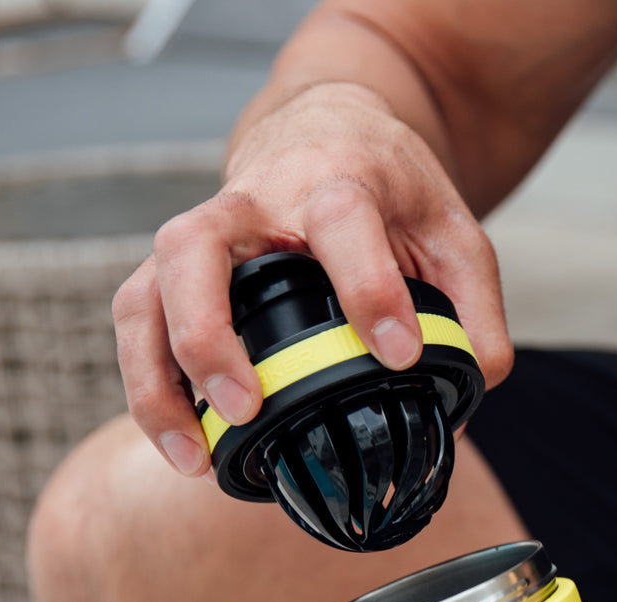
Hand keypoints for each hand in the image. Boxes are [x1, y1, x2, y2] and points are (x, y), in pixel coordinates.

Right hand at [111, 82, 511, 475]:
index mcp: (336, 178)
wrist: (332, 130)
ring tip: (195, 456)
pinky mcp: (175, 271)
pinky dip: (151, 388)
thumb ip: (477, 312)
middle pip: (196, 247)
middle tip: (246, 407)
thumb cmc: (389, 190)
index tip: (396, 353)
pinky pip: (139, 322)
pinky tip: (185, 448)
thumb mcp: (455, 235)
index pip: (341, 218)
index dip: (368, 286)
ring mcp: (204, 235)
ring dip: (159, 379)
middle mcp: (253, 202)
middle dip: (209, 332)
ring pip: (146, 293)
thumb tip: (472, 394)